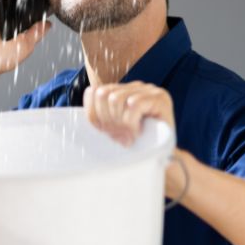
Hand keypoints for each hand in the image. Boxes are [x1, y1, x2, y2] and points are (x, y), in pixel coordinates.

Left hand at [84, 82, 189, 198]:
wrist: (167, 158)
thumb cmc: (139, 145)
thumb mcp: (114, 132)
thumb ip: (101, 121)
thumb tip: (76, 124)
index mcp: (122, 92)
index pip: (93, 92)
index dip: (94, 114)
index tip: (104, 133)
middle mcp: (134, 87)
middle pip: (103, 94)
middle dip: (107, 120)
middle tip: (118, 137)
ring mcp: (148, 90)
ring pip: (116, 98)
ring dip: (120, 122)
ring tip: (129, 136)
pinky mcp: (160, 98)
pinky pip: (134, 104)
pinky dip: (131, 122)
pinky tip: (137, 133)